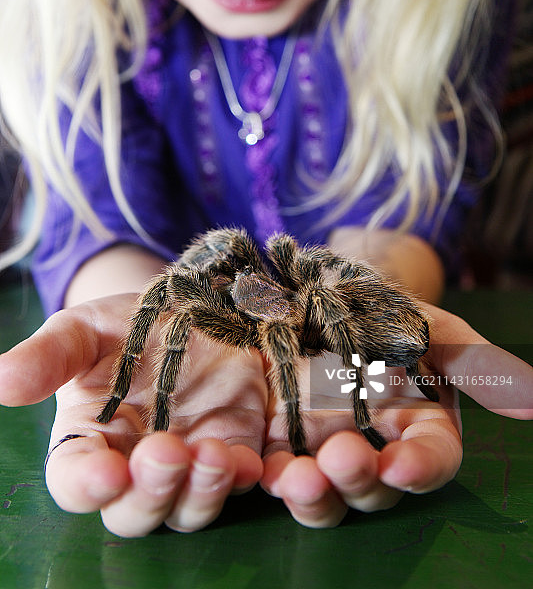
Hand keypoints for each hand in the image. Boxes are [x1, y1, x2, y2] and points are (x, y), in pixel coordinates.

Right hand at [0, 294, 265, 536]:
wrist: (186, 304)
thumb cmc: (124, 323)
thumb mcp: (83, 329)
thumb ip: (48, 356)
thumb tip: (0, 381)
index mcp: (88, 441)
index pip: (76, 480)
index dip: (87, 484)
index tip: (106, 470)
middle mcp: (135, 467)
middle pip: (134, 511)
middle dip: (150, 491)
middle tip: (166, 453)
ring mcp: (187, 463)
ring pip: (188, 508)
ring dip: (201, 491)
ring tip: (213, 456)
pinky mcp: (233, 449)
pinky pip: (238, 480)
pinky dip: (244, 478)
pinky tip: (252, 461)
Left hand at [261, 302, 532, 527]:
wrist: (314, 292)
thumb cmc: (379, 307)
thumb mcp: (425, 324)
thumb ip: (473, 360)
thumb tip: (532, 400)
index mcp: (417, 422)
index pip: (431, 458)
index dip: (422, 467)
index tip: (403, 465)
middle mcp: (375, 446)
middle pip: (377, 486)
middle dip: (362, 478)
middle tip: (343, 457)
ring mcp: (325, 450)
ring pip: (329, 494)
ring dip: (316, 494)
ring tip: (299, 477)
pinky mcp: (282, 447)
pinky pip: (279, 477)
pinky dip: (273, 479)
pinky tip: (260, 470)